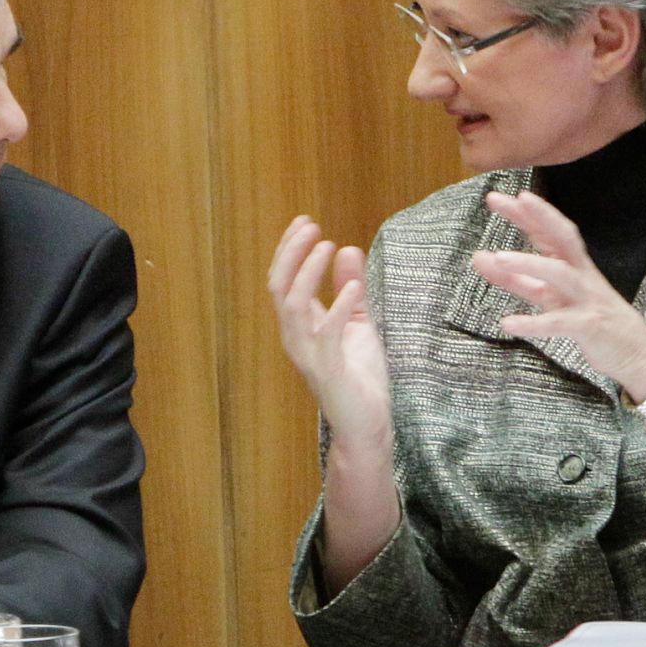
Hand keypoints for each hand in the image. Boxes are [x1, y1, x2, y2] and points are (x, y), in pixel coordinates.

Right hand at [267, 216, 393, 446]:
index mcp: (299, 326)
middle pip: (280, 287)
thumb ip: (350, 288)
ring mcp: (308, 354)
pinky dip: (338, 307)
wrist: (365, 425)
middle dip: (291, 254)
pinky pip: (326, 334)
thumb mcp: (358, 322)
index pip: (283, 280)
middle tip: (310, 226)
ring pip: (293, 306)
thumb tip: (348, 249)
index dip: (290, 250)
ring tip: (327, 245)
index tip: (304, 222)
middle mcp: (296, 338)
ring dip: (308, 273)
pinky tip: (353, 288)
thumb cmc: (359, 377)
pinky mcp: (328, 370)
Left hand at [469, 190, 645, 395]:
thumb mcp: (548, 297)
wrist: (637, 355)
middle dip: (539, 216)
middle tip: (510, 200)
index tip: (496, 197)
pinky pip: (559, 322)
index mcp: (573, 265)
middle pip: (563, 237)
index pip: (548, 232)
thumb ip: (515, 278)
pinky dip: (533, 323)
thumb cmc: (588, 320)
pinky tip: (507, 323)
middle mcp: (582, 275)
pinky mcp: (589, 326)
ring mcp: (587, 299)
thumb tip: (478, 257)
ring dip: (530, 263)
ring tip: (498, 258)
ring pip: (560, 274)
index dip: (525, 213)